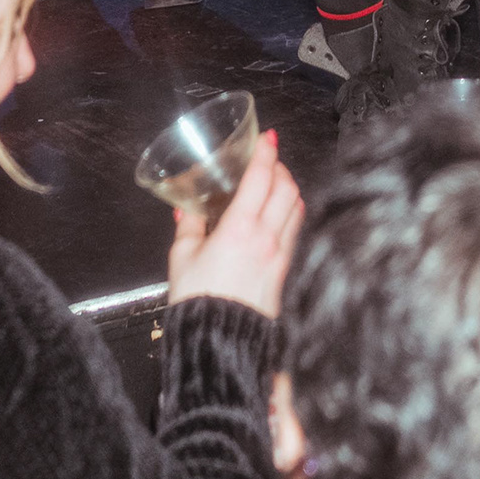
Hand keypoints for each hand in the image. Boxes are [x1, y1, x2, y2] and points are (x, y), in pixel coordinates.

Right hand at [166, 128, 303, 319]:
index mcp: (239, 229)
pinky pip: (294, 232)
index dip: (265, 153)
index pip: (261, 179)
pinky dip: (290, 213)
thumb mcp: (182, 258)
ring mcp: (280, 256)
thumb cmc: (199, 301)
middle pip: (287, 189)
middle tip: (268, 159)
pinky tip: (277, 215)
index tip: (266, 137)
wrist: (219, 341)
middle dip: (280, 167)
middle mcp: (266, 239)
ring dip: (289, 189)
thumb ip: (188, 227)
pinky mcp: (284, 272)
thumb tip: (186, 210)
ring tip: (275, 182)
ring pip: (297, 209)